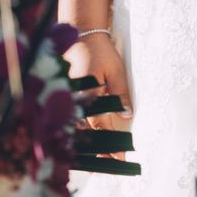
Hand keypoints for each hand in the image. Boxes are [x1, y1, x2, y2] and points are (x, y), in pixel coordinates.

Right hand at [65, 34, 132, 157]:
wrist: (83, 33)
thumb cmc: (101, 52)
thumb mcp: (116, 72)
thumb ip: (120, 94)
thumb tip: (126, 115)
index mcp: (87, 95)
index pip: (99, 126)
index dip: (109, 144)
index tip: (119, 158)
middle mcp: (75, 99)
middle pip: (87, 131)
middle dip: (100, 148)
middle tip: (113, 163)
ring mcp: (70, 97)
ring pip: (80, 125)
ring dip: (92, 141)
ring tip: (103, 157)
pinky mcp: (70, 94)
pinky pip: (77, 116)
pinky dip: (85, 128)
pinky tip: (91, 138)